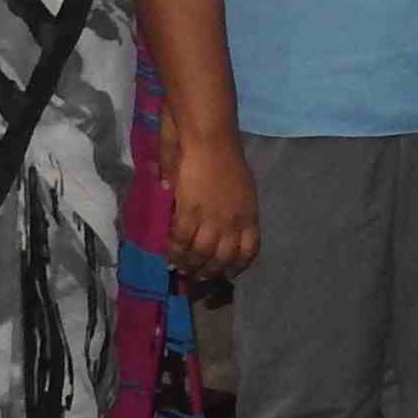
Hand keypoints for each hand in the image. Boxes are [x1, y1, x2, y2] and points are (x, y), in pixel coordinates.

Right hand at [168, 121, 261, 282]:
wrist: (211, 139)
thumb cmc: (224, 155)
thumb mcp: (240, 187)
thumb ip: (230, 208)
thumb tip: (213, 222)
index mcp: (250, 214)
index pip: (249, 250)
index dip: (237, 266)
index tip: (228, 274)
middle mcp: (234, 221)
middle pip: (223, 258)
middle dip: (210, 272)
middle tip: (198, 278)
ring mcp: (213, 218)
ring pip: (201, 254)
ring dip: (190, 266)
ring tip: (181, 270)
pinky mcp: (191, 212)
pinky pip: (181, 241)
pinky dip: (173, 251)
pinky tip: (168, 255)